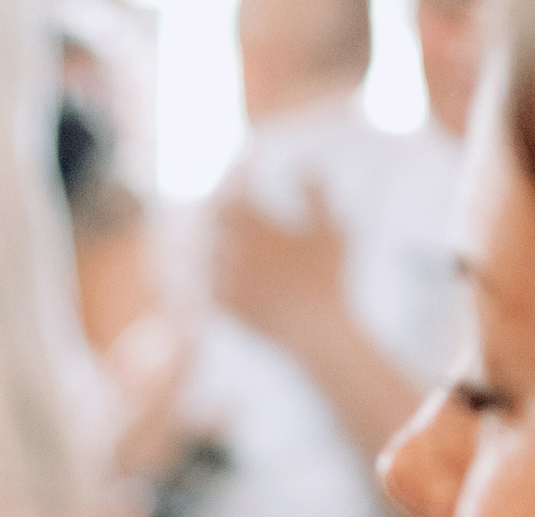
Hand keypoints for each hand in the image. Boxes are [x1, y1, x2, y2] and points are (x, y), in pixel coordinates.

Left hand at [212, 183, 350, 355]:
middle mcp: (238, 254)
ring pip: (202, 248)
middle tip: (220, 197)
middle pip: (214, 219)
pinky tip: (207, 261)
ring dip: (206, 234)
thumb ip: (318, 197)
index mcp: (261, 232)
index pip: (235, 197)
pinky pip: (202, 279)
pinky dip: (202, 266)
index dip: (234, 182)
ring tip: (212, 226)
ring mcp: (227, 280)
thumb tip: (309, 166)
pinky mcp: (224, 303)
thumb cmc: (328, 279)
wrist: (316, 332)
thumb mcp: (332, 232)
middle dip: (218, 206)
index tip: (239, 172)